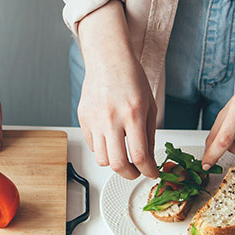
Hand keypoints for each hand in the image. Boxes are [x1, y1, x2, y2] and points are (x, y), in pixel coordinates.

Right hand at [77, 0, 158, 179]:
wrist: (108, 59)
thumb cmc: (130, 78)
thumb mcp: (149, 106)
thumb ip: (149, 135)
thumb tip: (148, 159)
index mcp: (133, 114)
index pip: (139, 156)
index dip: (148, 171)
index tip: (151, 172)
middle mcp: (111, 119)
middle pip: (117, 164)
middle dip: (130, 174)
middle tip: (136, 172)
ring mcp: (94, 120)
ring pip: (102, 159)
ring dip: (114, 163)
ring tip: (123, 156)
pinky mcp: (83, 119)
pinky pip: (92, 145)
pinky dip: (103, 149)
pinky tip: (111, 140)